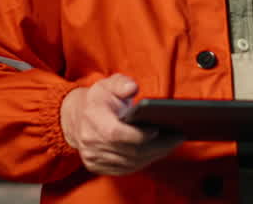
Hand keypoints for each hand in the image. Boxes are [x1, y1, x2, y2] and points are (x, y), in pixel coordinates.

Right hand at [59, 73, 182, 175]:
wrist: (75, 118)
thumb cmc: (98, 100)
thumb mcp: (108, 84)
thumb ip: (121, 83)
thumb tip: (132, 88)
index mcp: (92, 118)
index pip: (116, 133)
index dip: (138, 135)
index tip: (157, 128)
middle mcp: (90, 141)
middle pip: (128, 151)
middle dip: (157, 146)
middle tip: (177, 137)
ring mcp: (93, 157)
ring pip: (130, 162)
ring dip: (154, 155)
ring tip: (173, 143)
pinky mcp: (98, 167)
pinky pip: (126, 168)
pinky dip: (144, 161)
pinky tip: (158, 151)